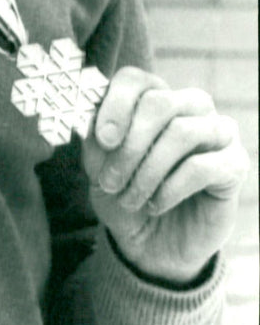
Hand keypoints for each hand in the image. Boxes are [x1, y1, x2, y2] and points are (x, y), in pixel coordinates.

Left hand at [83, 66, 247, 284]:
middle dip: (129, 146)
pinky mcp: (234, 164)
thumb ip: (94, 138)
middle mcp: (189, 105)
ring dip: (148, 170)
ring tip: (131, 197)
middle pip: (159, 102)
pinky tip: (156, 203)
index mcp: (152, 96)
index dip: (115, 104)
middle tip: (110, 180)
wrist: (152, 245)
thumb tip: (90, 117)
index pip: (134, 79)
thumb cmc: (124, 194)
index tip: (103, 140)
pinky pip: (202, 165)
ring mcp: (217, 131)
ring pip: (182, 131)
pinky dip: (171, 187)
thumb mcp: (98, 166)